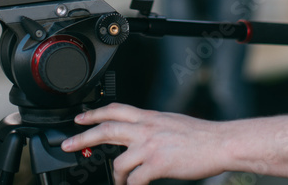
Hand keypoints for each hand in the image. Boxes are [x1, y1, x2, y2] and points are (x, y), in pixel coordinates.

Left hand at [62, 103, 225, 184]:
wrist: (220, 143)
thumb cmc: (201, 136)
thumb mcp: (171, 123)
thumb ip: (153, 127)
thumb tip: (140, 134)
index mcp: (150, 117)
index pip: (115, 109)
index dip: (94, 112)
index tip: (79, 117)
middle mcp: (147, 128)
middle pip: (107, 129)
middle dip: (83, 137)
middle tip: (67, 144)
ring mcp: (151, 146)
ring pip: (118, 162)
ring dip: (115, 177)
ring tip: (119, 183)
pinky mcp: (158, 164)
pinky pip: (135, 179)